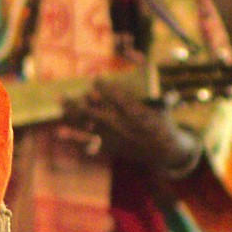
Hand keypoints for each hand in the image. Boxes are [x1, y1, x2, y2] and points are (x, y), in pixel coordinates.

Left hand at [61, 78, 200, 173]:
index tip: (94, 79)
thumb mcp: (164, 109)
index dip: (104, 88)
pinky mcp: (110, 146)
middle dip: (78, 102)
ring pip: (88, 124)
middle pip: (94, 111)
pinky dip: (74, 138)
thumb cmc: (162, 124)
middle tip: (64, 93)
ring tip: (59, 104)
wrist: (161, 152)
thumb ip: (164, 99)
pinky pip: (89, 142)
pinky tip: (59, 132)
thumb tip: (172, 92)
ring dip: (71, 114)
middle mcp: (120, 125)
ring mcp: (113, 136)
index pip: (116, 98)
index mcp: (134, 113)